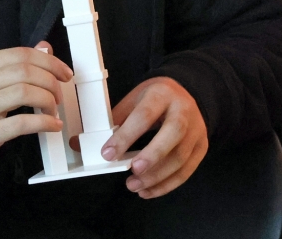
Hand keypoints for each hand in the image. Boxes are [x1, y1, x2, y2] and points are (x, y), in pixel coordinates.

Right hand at [0, 41, 73, 181]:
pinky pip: (21, 123)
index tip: (63, 72)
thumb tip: (44, 49)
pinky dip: (44, 123)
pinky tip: (52, 125)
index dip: (48, 62)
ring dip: (48, 100)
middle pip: (24, 71)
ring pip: (24, 92)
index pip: (19, 54)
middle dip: (51, 80)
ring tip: (53, 109)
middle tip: (59, 92)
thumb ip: (10, 66)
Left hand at [100, 77, 207, 198]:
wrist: (189, 92)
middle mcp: (183, 110)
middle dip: (152, 155)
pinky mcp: (202, 146)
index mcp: (162, 94)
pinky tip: (149, 190)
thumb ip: (112, 122)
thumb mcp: (134, 99)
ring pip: (181, 155)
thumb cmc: (156, 98)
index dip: (126, 135)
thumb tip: (79, 145)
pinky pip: (187, 169)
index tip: (108, 153)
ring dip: (157, 176)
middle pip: (173, 132)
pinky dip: (168, 184)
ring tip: (134, 186)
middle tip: (132, 172)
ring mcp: (196, 129)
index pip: (145, 115)